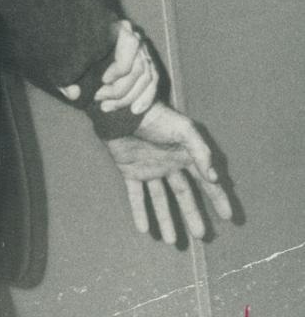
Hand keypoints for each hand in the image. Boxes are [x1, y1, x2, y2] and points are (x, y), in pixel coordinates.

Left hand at [59, 19, 158, 111]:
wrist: (76, 44)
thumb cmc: (70, 50)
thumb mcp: (65, 60)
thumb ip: (66, 77)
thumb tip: (74, 94)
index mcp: (114, 25)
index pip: (130, 44)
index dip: (119, 66)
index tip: (102, 80)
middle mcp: (132, 34)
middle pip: (138, 66)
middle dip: (120, 89)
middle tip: (99, 98)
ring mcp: (142, 49)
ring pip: (146, 76)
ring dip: (129, 97)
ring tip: (106, 107)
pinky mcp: (147, 62)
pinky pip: (153, 81)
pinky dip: (146, 98)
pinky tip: (135, 110)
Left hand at [104, 102, 232, 243]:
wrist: (121, 108)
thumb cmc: (155, 115)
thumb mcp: (183, 129)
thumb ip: (200, 151)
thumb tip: (213, 177)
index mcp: (185, 156)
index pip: (205, 181)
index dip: (218, 198)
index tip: (229, 217)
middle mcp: (169, 165)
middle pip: (184, 195)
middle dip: (192, 215)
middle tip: (201, 236)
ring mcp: (149, 169)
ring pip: (160, 199)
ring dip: (165, 219)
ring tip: (170, 241)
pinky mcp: (130, 171)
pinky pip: (136, 195)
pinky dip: (139, 211)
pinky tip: (143, 229)